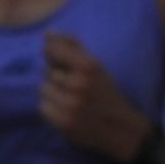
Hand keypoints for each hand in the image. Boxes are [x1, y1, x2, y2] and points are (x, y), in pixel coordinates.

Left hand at [38, 30, 149, 160]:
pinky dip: (51, 109)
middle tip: (74, 86)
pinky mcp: (63, 123)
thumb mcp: (96, 66)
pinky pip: (42, 107)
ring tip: (70, 99)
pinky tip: (66, 111)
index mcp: (88, 66)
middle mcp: (78, 85)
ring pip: (42, 89)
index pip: (51, 49)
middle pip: (46, 70)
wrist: (122, 129)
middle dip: (56, 75)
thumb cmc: (106, 94)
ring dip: (53, 93)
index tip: (59, 60)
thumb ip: (72, 47)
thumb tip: (47, 33)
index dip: (51, 52)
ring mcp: (70, 105)